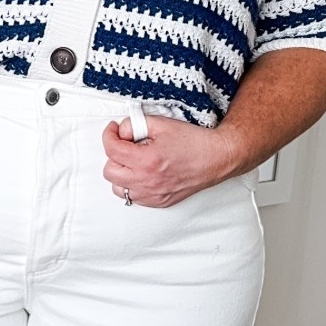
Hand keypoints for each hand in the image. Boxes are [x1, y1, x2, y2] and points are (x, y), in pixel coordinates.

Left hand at [101, 113, 236, 208]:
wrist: (216, 158)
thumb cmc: (193, 141)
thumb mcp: (162, 124)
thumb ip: (136, 124)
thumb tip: (121, 131)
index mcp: (146, 160)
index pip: (111, 149)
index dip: (109, 135)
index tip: (114, 130)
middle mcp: (147, 181)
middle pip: (110, 171)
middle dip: (114, 155)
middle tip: (125, 145)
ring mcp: (153, 195)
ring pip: (118, 188)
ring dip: (121, 173)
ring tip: (134, 161)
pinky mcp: (159, 202)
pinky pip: (133, 197)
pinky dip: (133, 185)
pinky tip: (143, 174)